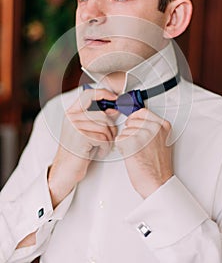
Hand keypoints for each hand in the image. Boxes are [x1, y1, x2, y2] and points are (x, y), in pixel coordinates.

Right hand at [48, 89, 117, 206]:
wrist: (65, 170)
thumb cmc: (77, 151)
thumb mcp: (84, 130)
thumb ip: (95, 118)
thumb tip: (114, 109)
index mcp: (72, 112)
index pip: (88, 94)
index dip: (104, 94)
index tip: (115, 99)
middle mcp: (71, 117)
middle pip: (102, 115)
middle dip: (111, 128)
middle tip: (109, 138)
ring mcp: (75, 126)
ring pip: (104, 127)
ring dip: (108, 140)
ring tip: (102, 147)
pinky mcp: (80, 137)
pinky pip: (103, 138)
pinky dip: (105, 148)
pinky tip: (99, 152)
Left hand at [115, 108, 172, 198]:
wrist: (157, 183)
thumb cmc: (158, 167)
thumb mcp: (161, 141)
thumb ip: (151, 128)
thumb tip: (136, 120)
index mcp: (163, 125)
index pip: (142, 112)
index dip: (134, 120)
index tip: (133, 126)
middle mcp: (155, 128)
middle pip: (131, 121)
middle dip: (130, 132)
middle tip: (137, 145)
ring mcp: (144, 134)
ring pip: (124, 131)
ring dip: (126, 141)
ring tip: (137, 152)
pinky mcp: (133, 142)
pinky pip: (119, 139)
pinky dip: (121, 148)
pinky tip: (131, 155)